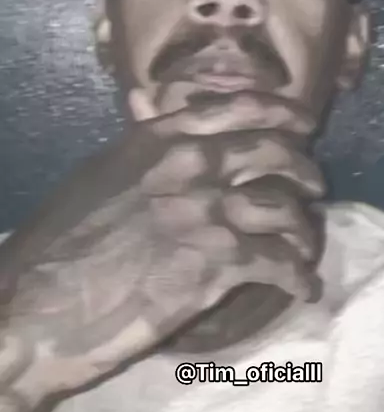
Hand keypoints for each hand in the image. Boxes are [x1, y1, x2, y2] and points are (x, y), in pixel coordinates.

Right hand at [0, 91, 324, 402]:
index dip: (283, 110)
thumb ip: (145, 148)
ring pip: (286, 207)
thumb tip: (162, 118)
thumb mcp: (101, 175)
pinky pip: (280, 262)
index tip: (305, 121)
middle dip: (305, 168)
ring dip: (305, 228)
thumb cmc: (60, 242)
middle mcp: (190, 163)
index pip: (239, 107)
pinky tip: (303, 286)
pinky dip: (299, 276)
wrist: (40, 304)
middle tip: (315, 185)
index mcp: (159, 137)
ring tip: (306, 244)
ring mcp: (207, 211)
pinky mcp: (216, 263)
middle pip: (274, 151)